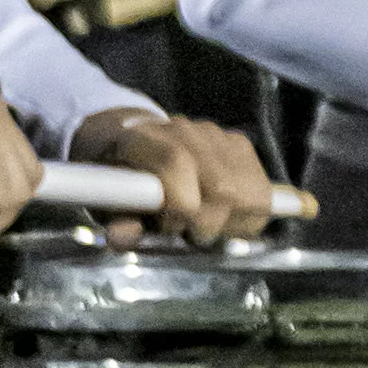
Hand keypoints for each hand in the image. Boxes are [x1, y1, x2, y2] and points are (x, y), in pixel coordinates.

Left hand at [74, 108, 276, 238]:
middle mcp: (183, 129)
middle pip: (222, 185)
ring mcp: (216, 134)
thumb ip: (116, 222)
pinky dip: (249, 214)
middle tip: (189, 234)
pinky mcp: (241, 144)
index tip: (169, 228)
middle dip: (210, 223)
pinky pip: (263, 190)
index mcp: (141, 138)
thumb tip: (121, 238)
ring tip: (208, 225)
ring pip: (249, 192)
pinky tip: (227, 216)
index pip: (176, 162)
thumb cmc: (121, 181)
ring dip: (233, 222)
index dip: (182, 205)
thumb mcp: (105, 204)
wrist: (137, 142)